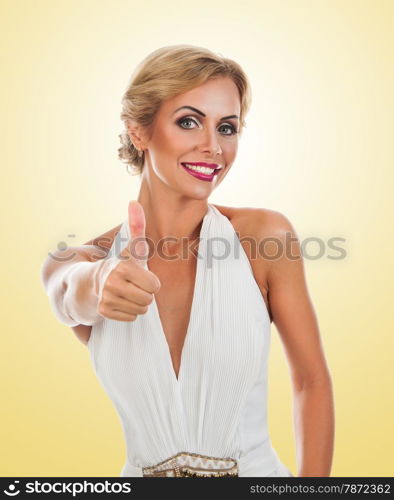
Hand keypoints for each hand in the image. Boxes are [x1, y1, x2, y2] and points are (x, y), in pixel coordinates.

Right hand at [97, 200, 160, 321]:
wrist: (87, 283)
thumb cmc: (118, 265)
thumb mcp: (129, 247)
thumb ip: (137, 226)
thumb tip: (134, 202)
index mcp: (123, 266)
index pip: (155, 286)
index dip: (151, 282)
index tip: (140, 276)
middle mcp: (113, 283)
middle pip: (149, 300)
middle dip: (144, 294)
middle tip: (133, 286)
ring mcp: (107, 298)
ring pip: (141, 310)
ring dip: (137, 304)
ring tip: (126, 293)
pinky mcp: (103, 312)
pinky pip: (131, 318)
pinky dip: (128, 312)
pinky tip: (118, 302)